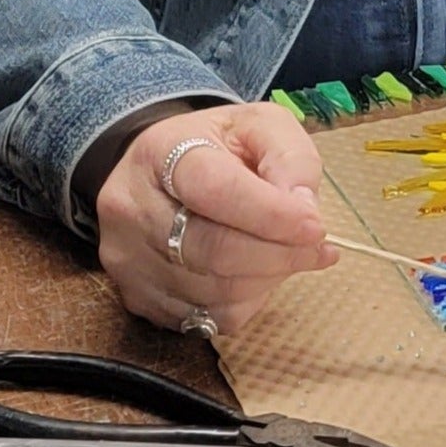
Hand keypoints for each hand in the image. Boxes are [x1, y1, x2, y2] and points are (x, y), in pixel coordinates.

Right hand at [96, 103, 336, 336]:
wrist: (157, 170)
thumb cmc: (215, 145)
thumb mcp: (259, 125)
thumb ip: (289, 157)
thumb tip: (304, 211)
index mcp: (161, 152)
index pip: (214, 189)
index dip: (270, 214)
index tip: (314, 226)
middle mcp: (131, 208)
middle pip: (213, 250)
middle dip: (279, 254)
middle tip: (317, 246)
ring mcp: (128, 259)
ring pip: (213, 292)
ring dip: (267, 278)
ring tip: (291, 253)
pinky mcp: (135, 299)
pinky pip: (205, 320)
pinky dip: (245, 302)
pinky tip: (258, 273)